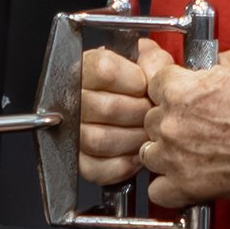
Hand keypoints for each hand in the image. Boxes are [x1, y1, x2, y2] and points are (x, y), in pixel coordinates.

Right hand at [76, 40, 152, 184]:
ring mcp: (73, 132)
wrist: (132, 110)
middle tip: (153, 113)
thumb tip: (156, 64)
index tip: (146, 85)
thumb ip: (153, 59)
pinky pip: (97, 168)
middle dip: (141, 113)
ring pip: (101, 140)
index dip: (134, 80)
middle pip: (107, 108)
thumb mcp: (147, 63)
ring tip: (148, 134)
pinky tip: (136, 154)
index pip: (105, 71)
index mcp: (85, 69)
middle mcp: (73, 99)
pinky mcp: (81, 161)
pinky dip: (123, 164)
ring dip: (134, 140)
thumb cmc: (137, 85)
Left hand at [135, 45, 229, 213]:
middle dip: (169, 114)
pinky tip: (183, 173)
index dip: (165, 80)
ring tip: (189, 145)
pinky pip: (159, 190)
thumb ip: (205, 62)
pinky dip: (168, 184)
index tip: (170, 81)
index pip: (152, 79)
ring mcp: (179, 159)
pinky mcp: (191, 188)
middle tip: (195, 117)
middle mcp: (174, 125)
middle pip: (150, 116)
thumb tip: (190, 64)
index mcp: (181, 90)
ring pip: (149, 152)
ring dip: (165, 148)